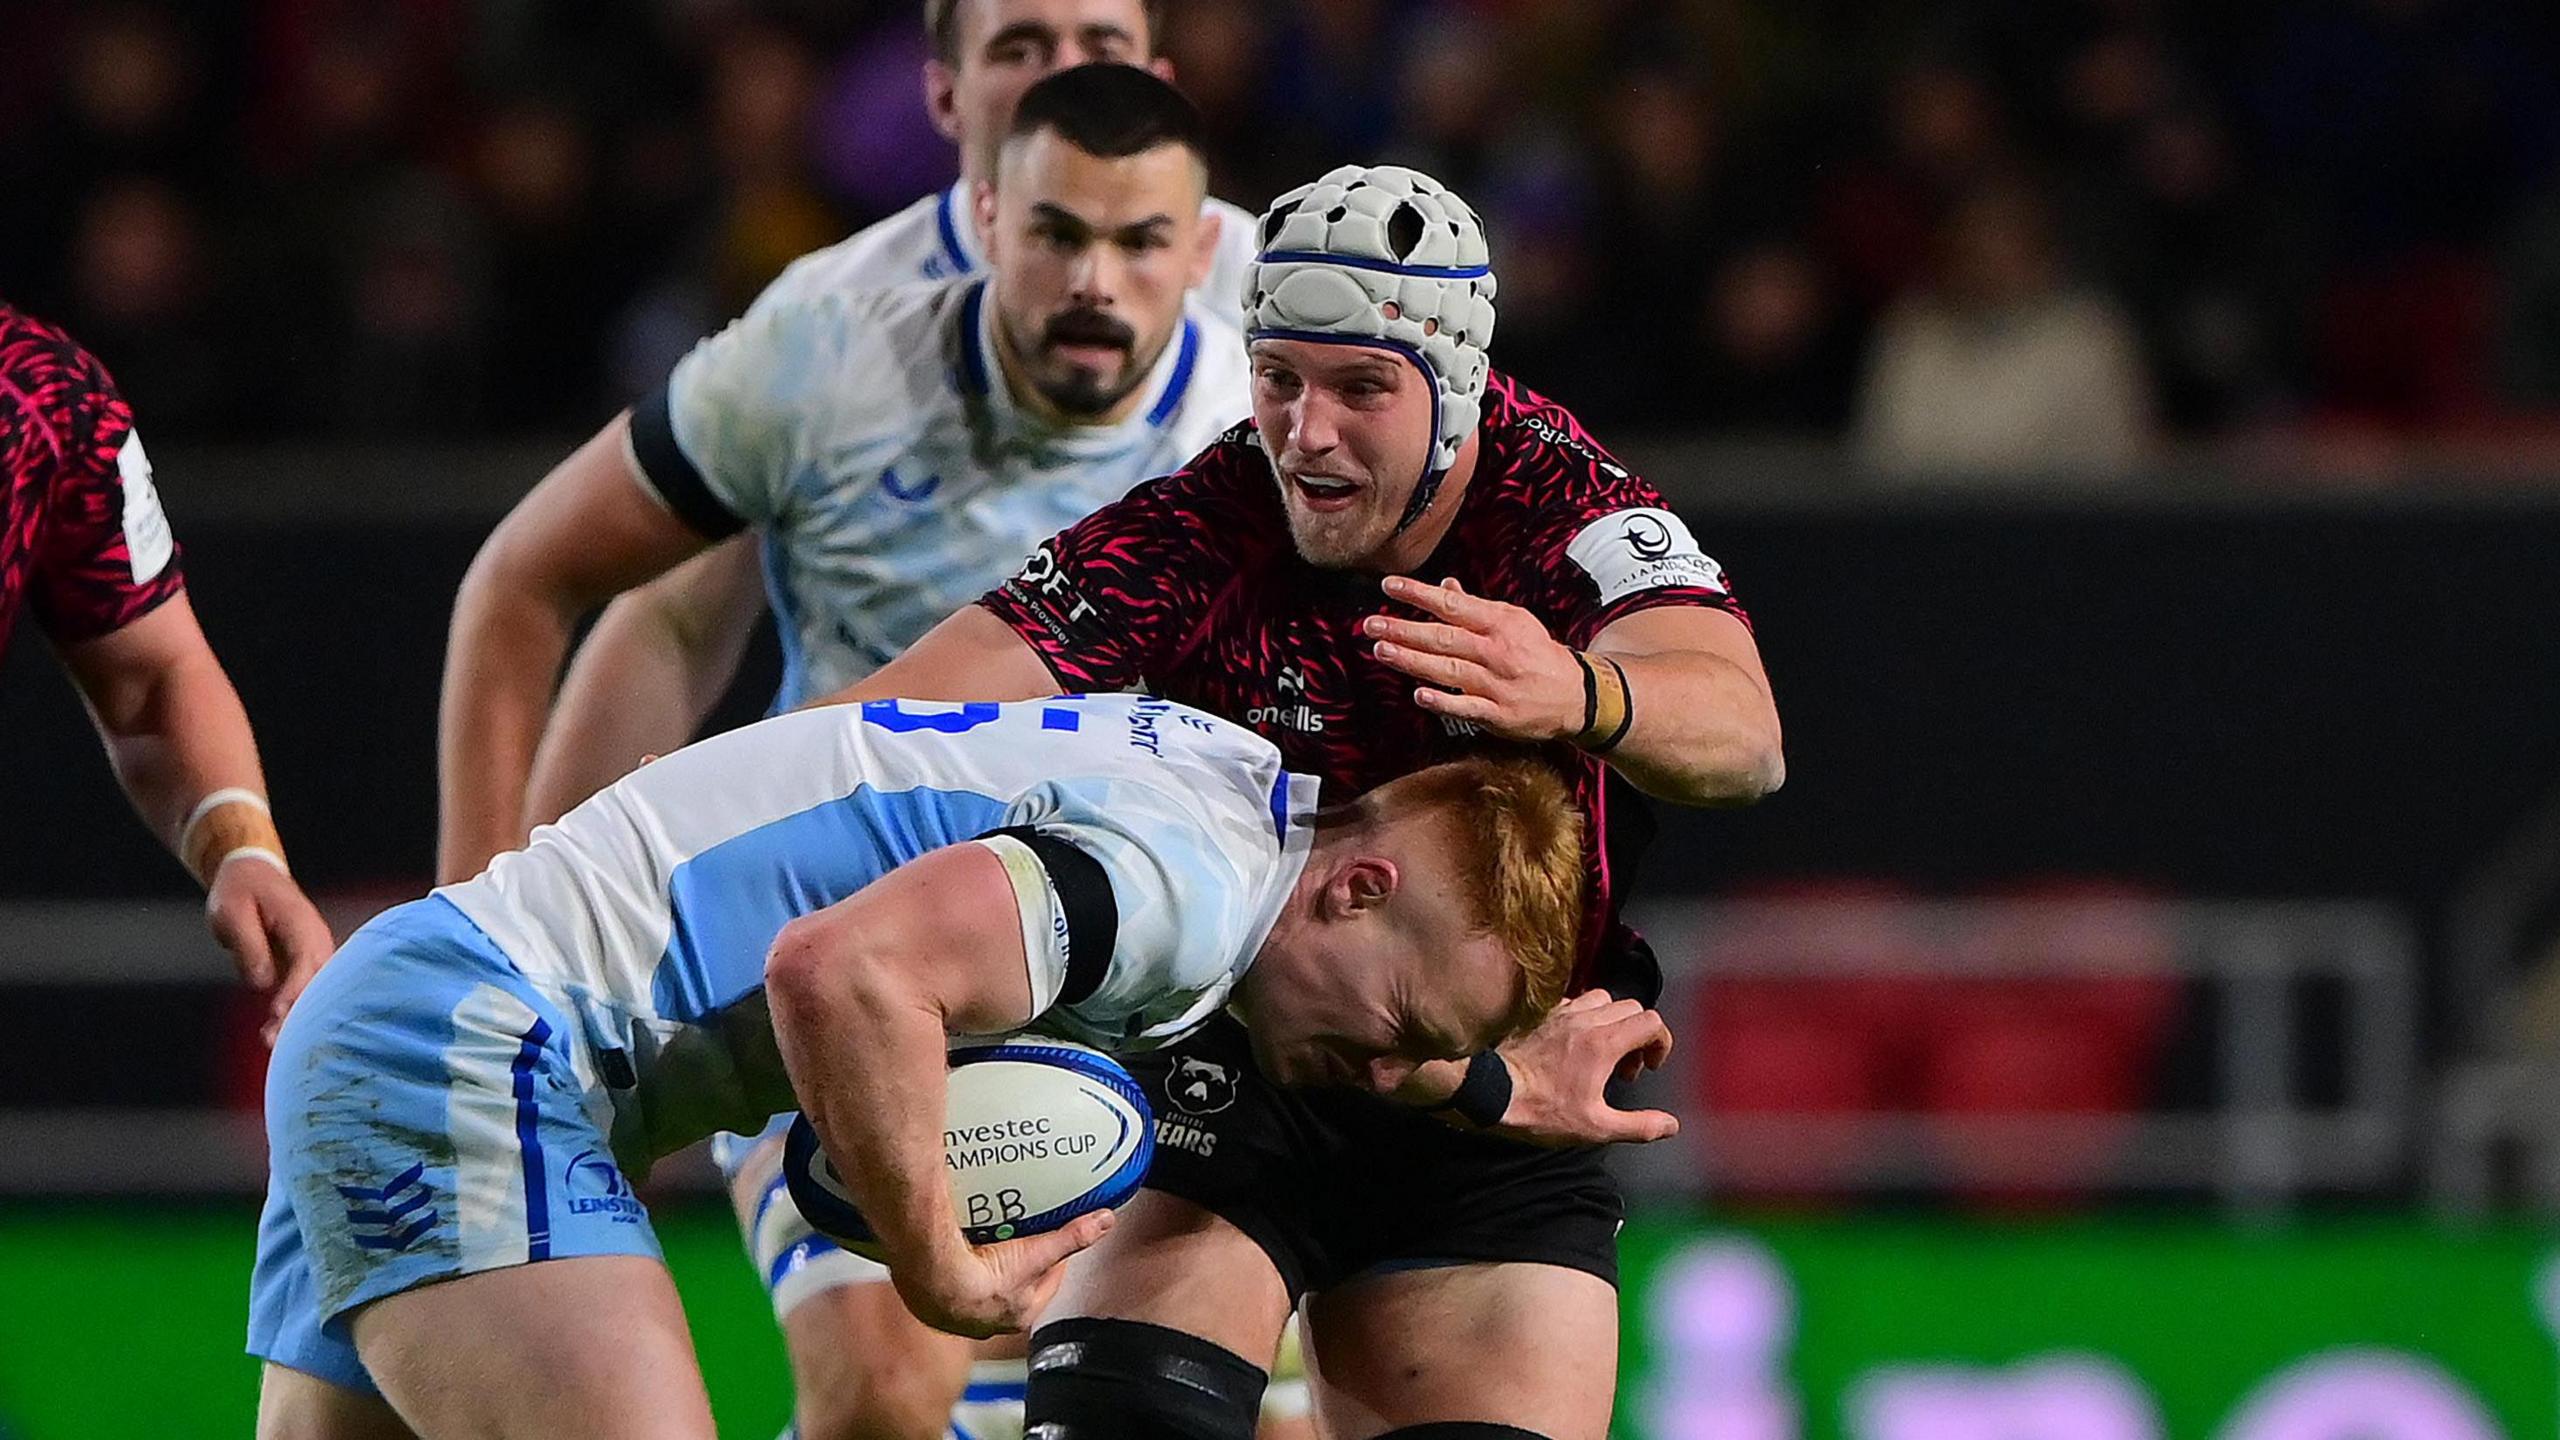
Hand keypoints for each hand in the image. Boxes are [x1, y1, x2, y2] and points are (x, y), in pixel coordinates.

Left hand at [205, 857, 336, 1046]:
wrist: (252, 872)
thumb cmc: (241, 890)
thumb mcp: (232, 912)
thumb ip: (249, 946)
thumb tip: (262, 982)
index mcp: (301, 924)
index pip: (306, 961)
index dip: (295, 989)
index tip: (278, 1012)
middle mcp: (315, 940)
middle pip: (319, 982)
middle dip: (301, 1013)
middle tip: (275, 1040)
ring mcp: (313, 952)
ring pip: (316, 990)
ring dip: (299, 1017)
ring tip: (271, 1042)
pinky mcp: (303, 963)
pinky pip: (306, 990)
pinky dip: (295, 1011)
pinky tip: (276, 1032)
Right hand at [894, 1210, 1114, 1338]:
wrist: (933, 1279)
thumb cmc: (984, 1276)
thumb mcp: (1037, 1253)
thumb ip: (1071, 1238)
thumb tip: (1106, 1222)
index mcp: (1018, 1315)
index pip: (1044, 1285)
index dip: (1051, 1262)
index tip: (1051, 1242)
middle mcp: (987, 1322)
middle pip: (1009, 1287)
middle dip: (1012, 1265)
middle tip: (1012, 1236)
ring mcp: (955, 1316)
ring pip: (975, 1287)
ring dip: (978, 1267)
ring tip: (979, 1237)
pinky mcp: (928, 1305)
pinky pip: (943, 1283)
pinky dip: (948, 1269)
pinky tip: (945, 1249)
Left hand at [1365, 575, 1587, 740]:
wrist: (1577, 694)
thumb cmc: (1537, 654)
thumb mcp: (1512, 622)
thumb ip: (1474, 607)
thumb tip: (1444, 586)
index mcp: (1499, 622)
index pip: (1452, 604)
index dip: (1418, 595)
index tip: (1388, 586)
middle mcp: (1497, 650)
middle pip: (1444, 637)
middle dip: (1404, 630)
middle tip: (1371, 625)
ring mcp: (1497, 683)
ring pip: (1449, 670)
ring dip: (1413, 661)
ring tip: (1381, 651)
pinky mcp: (1499, 713)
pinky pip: (1467, 707)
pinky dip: (1444, 702)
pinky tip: (1419, 695)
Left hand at [1490, 991, 1679, 1146]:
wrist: (1491, 1092)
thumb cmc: (1542, 1111)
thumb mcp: (1596, 1128)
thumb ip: (1638, 1126)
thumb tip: (1670, 1125)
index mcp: (1604, 1042)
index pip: (1651, 1022)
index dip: (1661, 1043)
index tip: (1650, 1067)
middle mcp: (1586, 1019)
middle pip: (1632, 1008)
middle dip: (1639, 1035)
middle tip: (1625, 1068)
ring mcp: (1562, 1013)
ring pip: (1603, 999)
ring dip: (1613, 1021)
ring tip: (1604, 1052)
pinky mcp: (1542, 1014)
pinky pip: (1575, 1002)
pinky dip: (1586, 1016)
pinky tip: (1576, 1043)